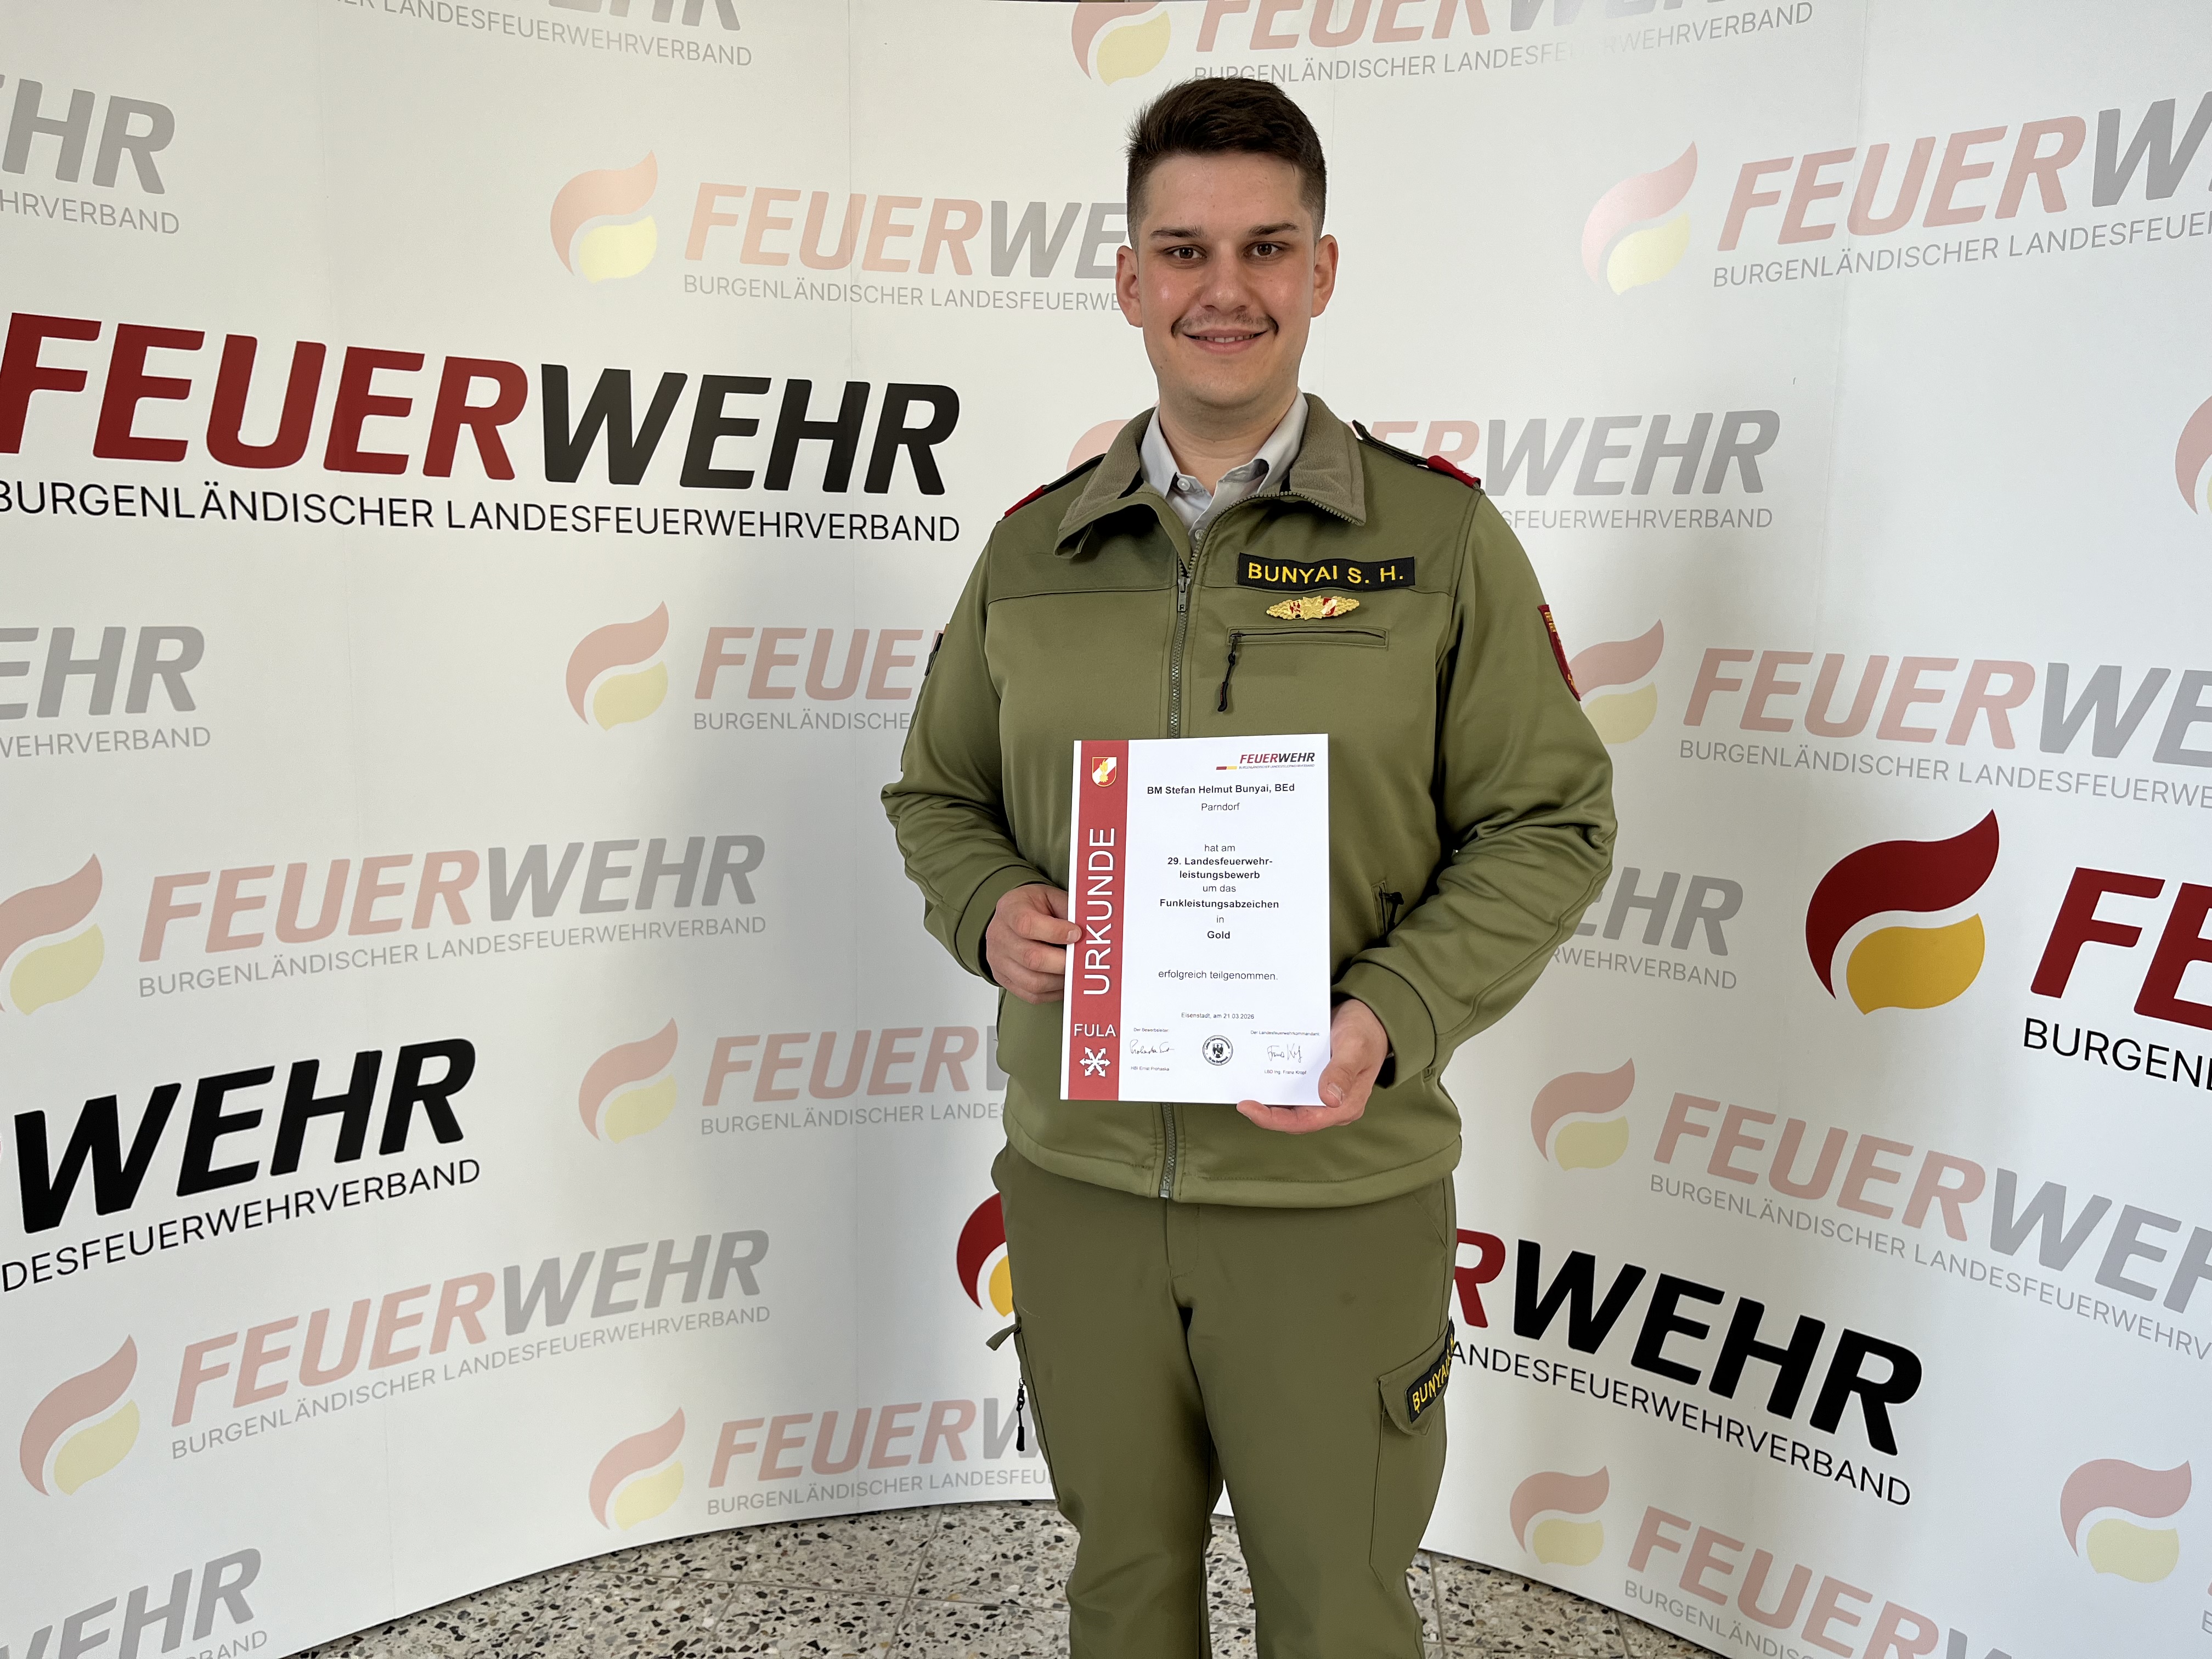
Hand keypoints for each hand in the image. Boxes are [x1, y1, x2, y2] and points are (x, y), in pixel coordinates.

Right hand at [986, 884, 1077, 1004]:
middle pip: (1031, 958)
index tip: (1077, 934)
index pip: (1027, 924)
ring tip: (1074, 971)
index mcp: (1010, 910)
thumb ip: (1068, 910)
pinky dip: (1054, 992)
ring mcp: (999, 961)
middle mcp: (999, 936)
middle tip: (1081, 960)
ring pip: (1033, 982)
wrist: (1010, 919)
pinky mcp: (1005, 980)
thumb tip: (1091, 930)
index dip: (1055, 932)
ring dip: (1060, 980)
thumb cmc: (1033, 907)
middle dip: (1063, 962)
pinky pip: (1032, 995)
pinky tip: (1064, 981)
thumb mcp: (1050, 897)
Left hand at [1236, 997, 1387, 1134]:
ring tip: (1244, 1085)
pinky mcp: (1314, 1080)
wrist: (1370, 1016)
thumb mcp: (1355, 1047)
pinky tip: (1258, 1071)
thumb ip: (1342, 1071)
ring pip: (1289, 1103)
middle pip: (1292, 1116)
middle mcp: (1333, 1104)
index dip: (1274, 1119)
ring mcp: (1322, 1093)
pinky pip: (1290, 1085)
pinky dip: (1274, 1080)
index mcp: (1345, 1106)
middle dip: (1265, 1110)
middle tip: (1241, 1098)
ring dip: (1267, 1096)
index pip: (1304, 1122)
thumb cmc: (1366, 1032)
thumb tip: (1328, 1099)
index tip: (1249, 1108)